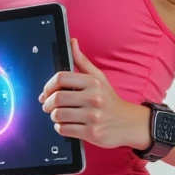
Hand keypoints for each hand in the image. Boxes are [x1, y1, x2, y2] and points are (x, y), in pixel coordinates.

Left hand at [38, 36, 150, 150]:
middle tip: (47, 105)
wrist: (129, 123)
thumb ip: (82, 61)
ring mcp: (93, 116)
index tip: (45, 91)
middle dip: (47, 103)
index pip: (61, 78)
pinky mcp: (92, 133)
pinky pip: (64, 129)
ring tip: (58, 115)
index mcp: (93, 82)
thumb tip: (72, 42)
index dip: (47, 85)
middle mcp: (94, 98)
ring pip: (58, 115)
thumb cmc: (110, 101)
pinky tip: (66, 125)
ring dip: (53, 116)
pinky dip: (60, 128)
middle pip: (57, 98)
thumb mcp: (99, 78)